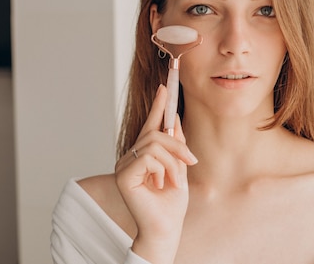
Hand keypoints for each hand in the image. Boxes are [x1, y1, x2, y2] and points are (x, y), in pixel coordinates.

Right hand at [115, 84, 197, 262]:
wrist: (166, 226)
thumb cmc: (171, 202)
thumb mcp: (179, 167)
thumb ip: (175, 145)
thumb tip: (173, 120)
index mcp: (144, 155)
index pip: (151, 125)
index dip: (158, 106)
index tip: (165, 87)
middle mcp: (131, 157)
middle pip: (155, 133)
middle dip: (177, 144)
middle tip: (190, 161)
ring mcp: (124, 165)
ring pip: (154, 145)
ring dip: (173, 162)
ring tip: (176, 180)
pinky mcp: (123, 175)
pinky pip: (148, 158)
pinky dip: (163, 169)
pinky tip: (163, 184)